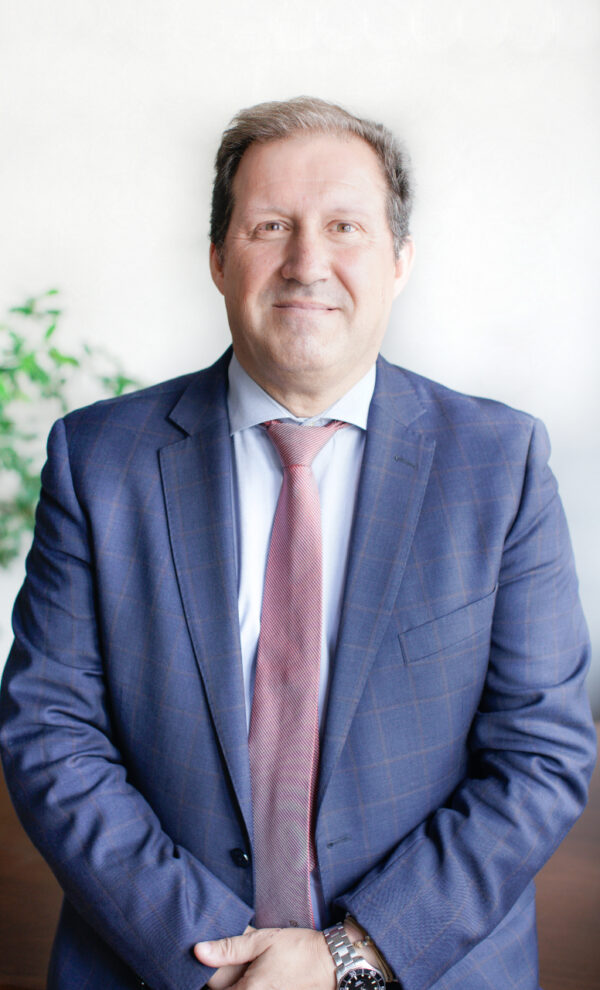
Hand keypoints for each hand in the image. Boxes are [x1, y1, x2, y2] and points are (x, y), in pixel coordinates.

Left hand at [195, 926, 335, 989]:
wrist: (331, 963)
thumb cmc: (299, 950)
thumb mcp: (262, 940)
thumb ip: (229, 948)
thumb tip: (198, 951)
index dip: (209, 978)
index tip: (210, 965)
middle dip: (224, 982)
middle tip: (232, 964)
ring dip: (237, 984)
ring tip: (250, 969)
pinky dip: (249, 987)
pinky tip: (258, 976)